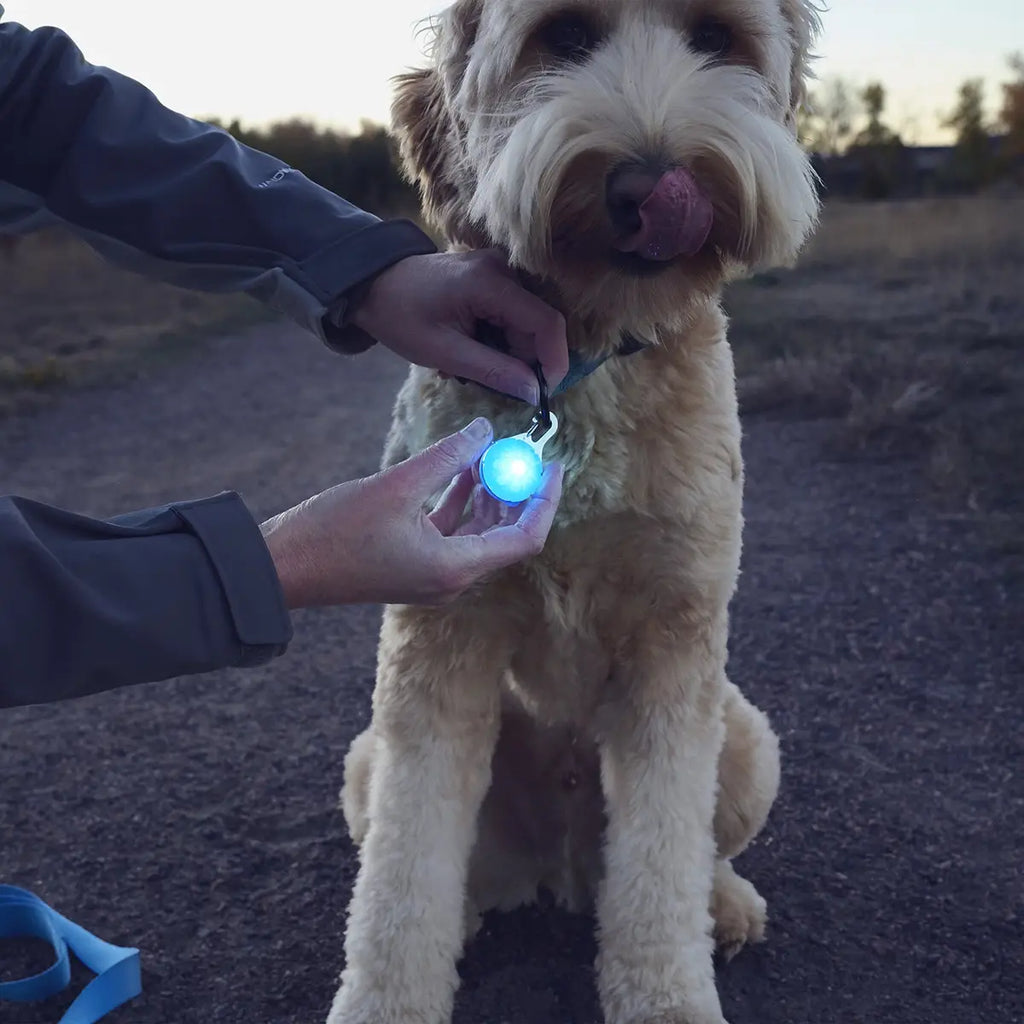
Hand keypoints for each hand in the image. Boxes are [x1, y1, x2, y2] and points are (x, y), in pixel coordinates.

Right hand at [260, 418, 562, 607]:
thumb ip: (446, 457)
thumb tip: (485, 431)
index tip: (552, 465)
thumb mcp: (396, 485)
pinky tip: (462, 469)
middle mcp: (451, 578)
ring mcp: (433, 574)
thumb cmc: (334, 532)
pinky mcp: (413, 565)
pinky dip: (462, 502)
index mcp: (455, 567)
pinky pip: (453, 533)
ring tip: (495, 453)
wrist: (284, 567)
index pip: (524, 537)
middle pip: (506, 535)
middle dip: (518, 492)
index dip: (544, 500)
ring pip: (479, 533)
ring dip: (491, 495)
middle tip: (524, 452)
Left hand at [350, 249, 567, 402]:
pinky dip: (501, 340)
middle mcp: (503, 269)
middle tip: (492, 383)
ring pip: (528, 324)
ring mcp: (500, 271)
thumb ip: (494, 371)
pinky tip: (473, 348)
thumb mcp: (444, 352)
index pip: (546, 323)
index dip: (554, 361)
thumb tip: (535, 392)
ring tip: (471, 364)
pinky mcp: (495, 278)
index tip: (544, 393)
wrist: (374, 285)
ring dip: (510, 352)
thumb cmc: (401, 316)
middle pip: (538, 325)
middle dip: (525, 360)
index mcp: (490, 283)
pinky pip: (514, 316)